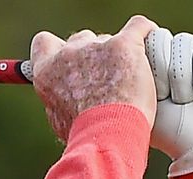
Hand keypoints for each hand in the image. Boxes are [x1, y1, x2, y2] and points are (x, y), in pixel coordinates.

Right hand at [30, 15, 159, 141]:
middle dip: (92, 54)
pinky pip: (139, 27)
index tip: (69, 59)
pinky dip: (144, 34)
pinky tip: (148, 45)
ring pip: (109, 38)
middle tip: (105, 77)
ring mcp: (96, 47)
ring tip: (130, 78)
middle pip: (81, 39)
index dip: (57, 49)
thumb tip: (64, 99)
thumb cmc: (85, 135)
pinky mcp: (123, 45)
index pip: (44, 43)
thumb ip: (59, 100)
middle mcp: (68, 54)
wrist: (107, 137)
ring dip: (117, 53)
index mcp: (47, 71)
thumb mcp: (60, 120)